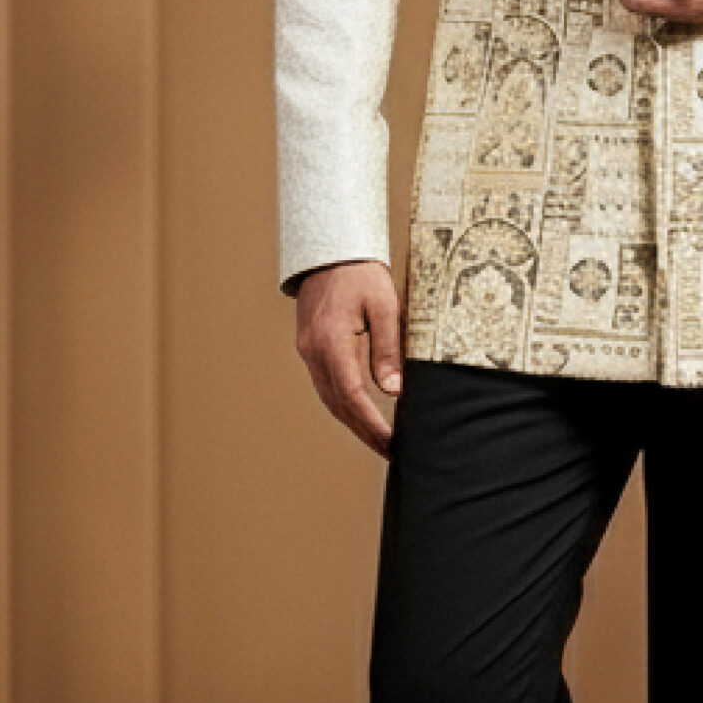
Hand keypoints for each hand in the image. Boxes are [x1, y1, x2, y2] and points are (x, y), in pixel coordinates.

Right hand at [294, 258, 401, 456]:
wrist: (330, 251)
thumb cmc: (361, 274)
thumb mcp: (384, 306)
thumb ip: (387, 348)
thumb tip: (394, 390)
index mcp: (332, 341)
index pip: (351, 395)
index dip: (371, 423)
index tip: (390, 441)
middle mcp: (313, 351)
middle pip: (337, 404)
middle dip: (364, 431)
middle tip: (390, 451)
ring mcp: (308, 351)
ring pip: (328, 398)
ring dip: (352, 422)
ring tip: (378, 440)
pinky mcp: (310, 348)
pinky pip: (325, 385)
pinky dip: (343, 404)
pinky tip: (360, 413)